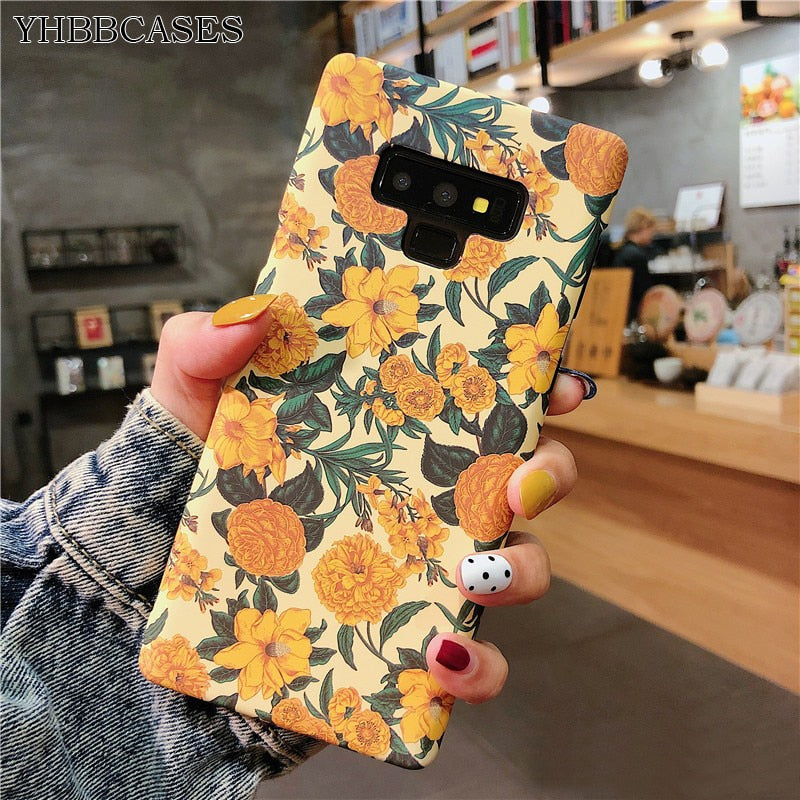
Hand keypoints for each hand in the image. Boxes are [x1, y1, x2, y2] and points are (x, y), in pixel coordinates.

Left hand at [150, 298, 589, 708]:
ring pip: (514, 569)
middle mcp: (418, 496)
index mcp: (389, 430)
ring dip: (520, 571)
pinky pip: (471, 662)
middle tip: (521, 478)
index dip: (536, 384)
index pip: (483, 399)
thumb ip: (205, 348)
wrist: (146, 594)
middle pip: (521, 479)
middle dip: (549, 473)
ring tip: (474, 573)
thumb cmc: (183, 485)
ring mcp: (416, 568)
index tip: (556, 380)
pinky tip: (442, 654)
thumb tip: (253, 314)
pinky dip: (477, 667)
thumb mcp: (187, 404)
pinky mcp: (400, 639)